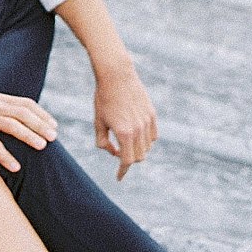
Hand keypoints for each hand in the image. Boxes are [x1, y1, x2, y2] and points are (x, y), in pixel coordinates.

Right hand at [0, 91, 57, 172]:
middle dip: (40, 124)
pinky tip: (16, 167)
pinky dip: (5, 157)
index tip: (54, 125)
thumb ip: (4, 107)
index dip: (42, 114)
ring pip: (12, 126)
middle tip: (53, 137)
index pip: (26, 104)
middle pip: (22, 113)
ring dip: (29, 135)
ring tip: (42, 146)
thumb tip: (27, 117)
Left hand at [93, 64, 157, 179]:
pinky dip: (146, 140)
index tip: (119, 177)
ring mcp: (147, 122)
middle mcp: (138, 130)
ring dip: (138, 149)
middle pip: (139, 157)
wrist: (116, 75)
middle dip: (128, 159)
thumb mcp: (98, 122)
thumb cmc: (103, 98)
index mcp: (124, 133)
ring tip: (126, 141)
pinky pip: (153, 136)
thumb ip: (103, 142)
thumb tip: (113, 153)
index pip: (126, 161)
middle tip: (118, 154)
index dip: (122, 171)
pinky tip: (136, 134)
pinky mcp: (152, 114)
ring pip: (147, 147)